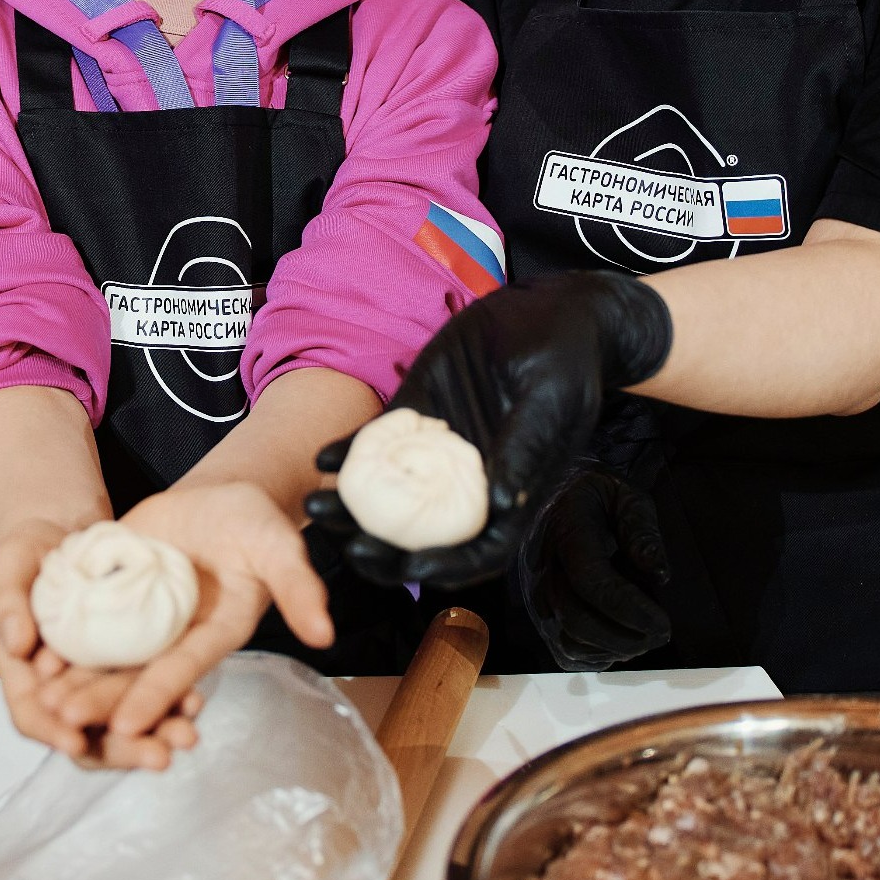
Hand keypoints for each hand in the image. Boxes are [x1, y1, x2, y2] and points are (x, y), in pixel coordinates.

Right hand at [0, 516, 181, 766]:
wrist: (61, 539)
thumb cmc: (25, 558)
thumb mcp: (8, 572)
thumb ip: (6, 605)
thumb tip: (16, 645)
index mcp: (25, 678)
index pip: (34, 717)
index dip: (53, 733)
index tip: (76, 742)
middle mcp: (65, 691)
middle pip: (89, 736)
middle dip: (123, 750)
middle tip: (159, 756)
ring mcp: (100, 682)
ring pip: (126, 722)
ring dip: (157, 732)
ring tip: (188, 736)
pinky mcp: (129, 664)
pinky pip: (150, 691)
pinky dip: (172, 700)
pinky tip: (195, 700)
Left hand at [30, 484, 334, 770]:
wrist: (220, 498)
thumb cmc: (255, 525)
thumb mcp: (279, 547)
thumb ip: (299, 588)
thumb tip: (325, 633)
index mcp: (214, 635)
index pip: (182, 670)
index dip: (157, 695)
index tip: (128, 722)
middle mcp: (174, 636)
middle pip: (135, 676)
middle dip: (101, 700)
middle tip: (64, 719)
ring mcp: (143, 619)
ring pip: (106, 659)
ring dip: (76, 681)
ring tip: (42, 698)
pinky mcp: (117, 595)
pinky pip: (88, 624)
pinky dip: (63, 641)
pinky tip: (33, 655)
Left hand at [305, 272, 672, 589]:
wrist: (546, 312)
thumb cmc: (565, 361)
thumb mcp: (550, 402)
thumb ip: (525, 451)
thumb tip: (502, 504)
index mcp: (510, 491)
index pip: (477, 548)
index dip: (446, 565)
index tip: (410, 567)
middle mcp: (468, 480)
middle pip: (421, 533)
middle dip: (382, 549)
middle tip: (346, 546)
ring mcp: (438, 448)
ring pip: (390, 491)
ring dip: (352, 506)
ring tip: (314, 506)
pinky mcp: (417, 411)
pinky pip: (378, 439)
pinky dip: (350, 451)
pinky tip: (323, 456)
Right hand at [521, 470, 671, 671]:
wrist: (560, 489)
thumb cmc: (600, 493)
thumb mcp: (628, 495)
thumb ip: (643, 529)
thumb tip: (659, 575)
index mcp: (565, 531)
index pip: (590, 581)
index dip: (629, 609)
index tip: (664, 623)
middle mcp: (541, 565)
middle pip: (576, 618)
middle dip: (625, 636)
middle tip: (661, 633)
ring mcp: (536, 592)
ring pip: (569, 639)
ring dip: (613, 648)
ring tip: (644, 636)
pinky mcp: (540, 611)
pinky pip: (564, 648)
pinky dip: (596, 655)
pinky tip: (620, 640)